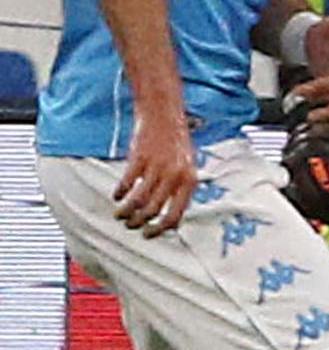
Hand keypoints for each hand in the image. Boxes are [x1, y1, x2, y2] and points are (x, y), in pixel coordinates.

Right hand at [114, 103, 196, 237]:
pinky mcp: (139, 159)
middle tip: (130, 225)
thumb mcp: (186, 167)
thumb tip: (170, 219)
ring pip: (137, 202)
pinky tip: (117, 196)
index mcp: (189, 181)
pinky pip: (126, 184)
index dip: (159, 230)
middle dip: (138, 223)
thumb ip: (179, 190)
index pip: (175, 216)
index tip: (148, 234)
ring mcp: (157, 167)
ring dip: (125, 213)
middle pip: (152, 212)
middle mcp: (175, 176)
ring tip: (120, 215)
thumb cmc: (176, 143)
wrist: (165, 115)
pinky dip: (119, 194)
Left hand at [283, 13, 328, 128]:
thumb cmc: (324, 37)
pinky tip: (312, 118)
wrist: (321, 45)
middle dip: (318, 98)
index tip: (301, 90)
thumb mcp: (328, 28)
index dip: (322, 87)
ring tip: (307, 117)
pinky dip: (327, 119)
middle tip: (295, 99)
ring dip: (326, 114)